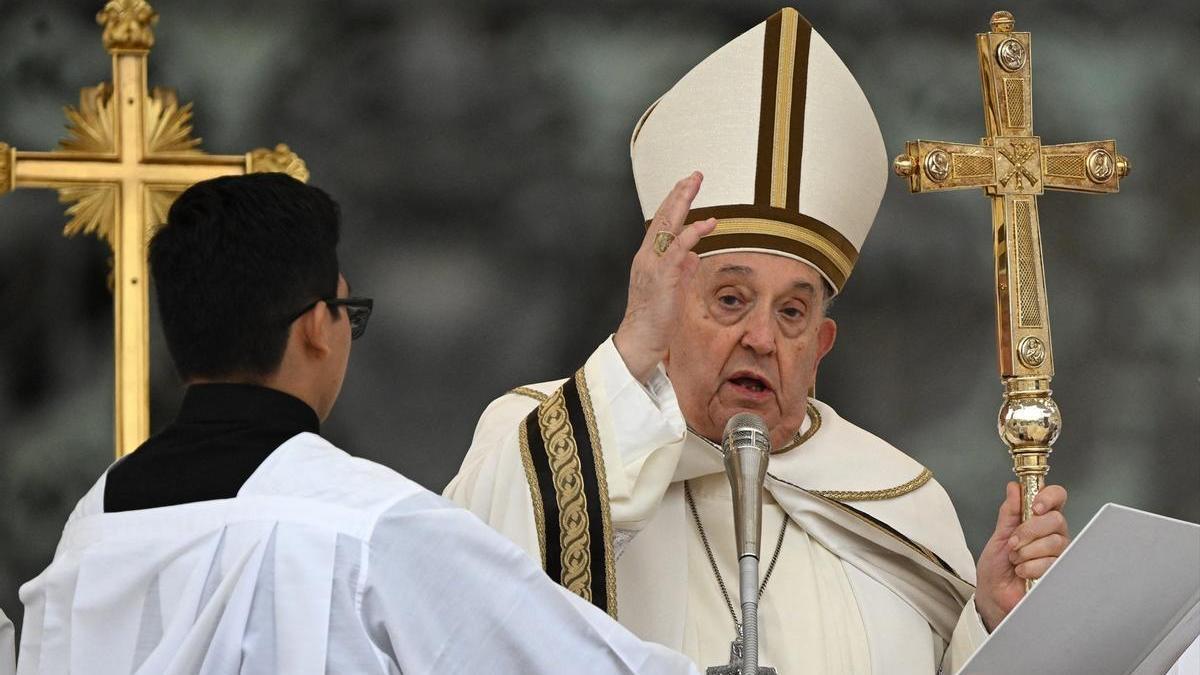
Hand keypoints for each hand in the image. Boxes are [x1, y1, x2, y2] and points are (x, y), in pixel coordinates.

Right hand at [613, 172, 716, 381]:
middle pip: (663, 217)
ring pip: (667, 225)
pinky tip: (708, 223)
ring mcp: (652, 264)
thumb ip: (681, 270)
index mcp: (649, 259)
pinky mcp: (662, 276)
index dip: (674, 203)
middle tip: (694, 175)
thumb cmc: (656, 320)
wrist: (640, 341)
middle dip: (678, 194)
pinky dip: (693, 233)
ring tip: (695, 183)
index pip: (662, 224)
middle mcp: (647, 256)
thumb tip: (694, 256)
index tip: (687, 186)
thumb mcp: (673, 290)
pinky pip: (678, 248)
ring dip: (682, 202)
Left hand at [975, 481, 1069, 631]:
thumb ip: (1009, 512)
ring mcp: (1059, 554)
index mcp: (1039, 521)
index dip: (1049, 497)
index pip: (1057, 498)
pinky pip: (1052, 563)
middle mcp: (1053, 535)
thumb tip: (1014, 487)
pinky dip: (1031, 567)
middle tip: (1013, 543)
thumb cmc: (997, 567)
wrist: (994, 596)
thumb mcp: (999, 536)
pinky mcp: (1060, 573)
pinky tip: (1022, 572)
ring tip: (1015, 560)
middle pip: (1056, 520)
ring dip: (1027, 551)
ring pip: (1055, 542)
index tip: (1034, 506)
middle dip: (1029, 531)